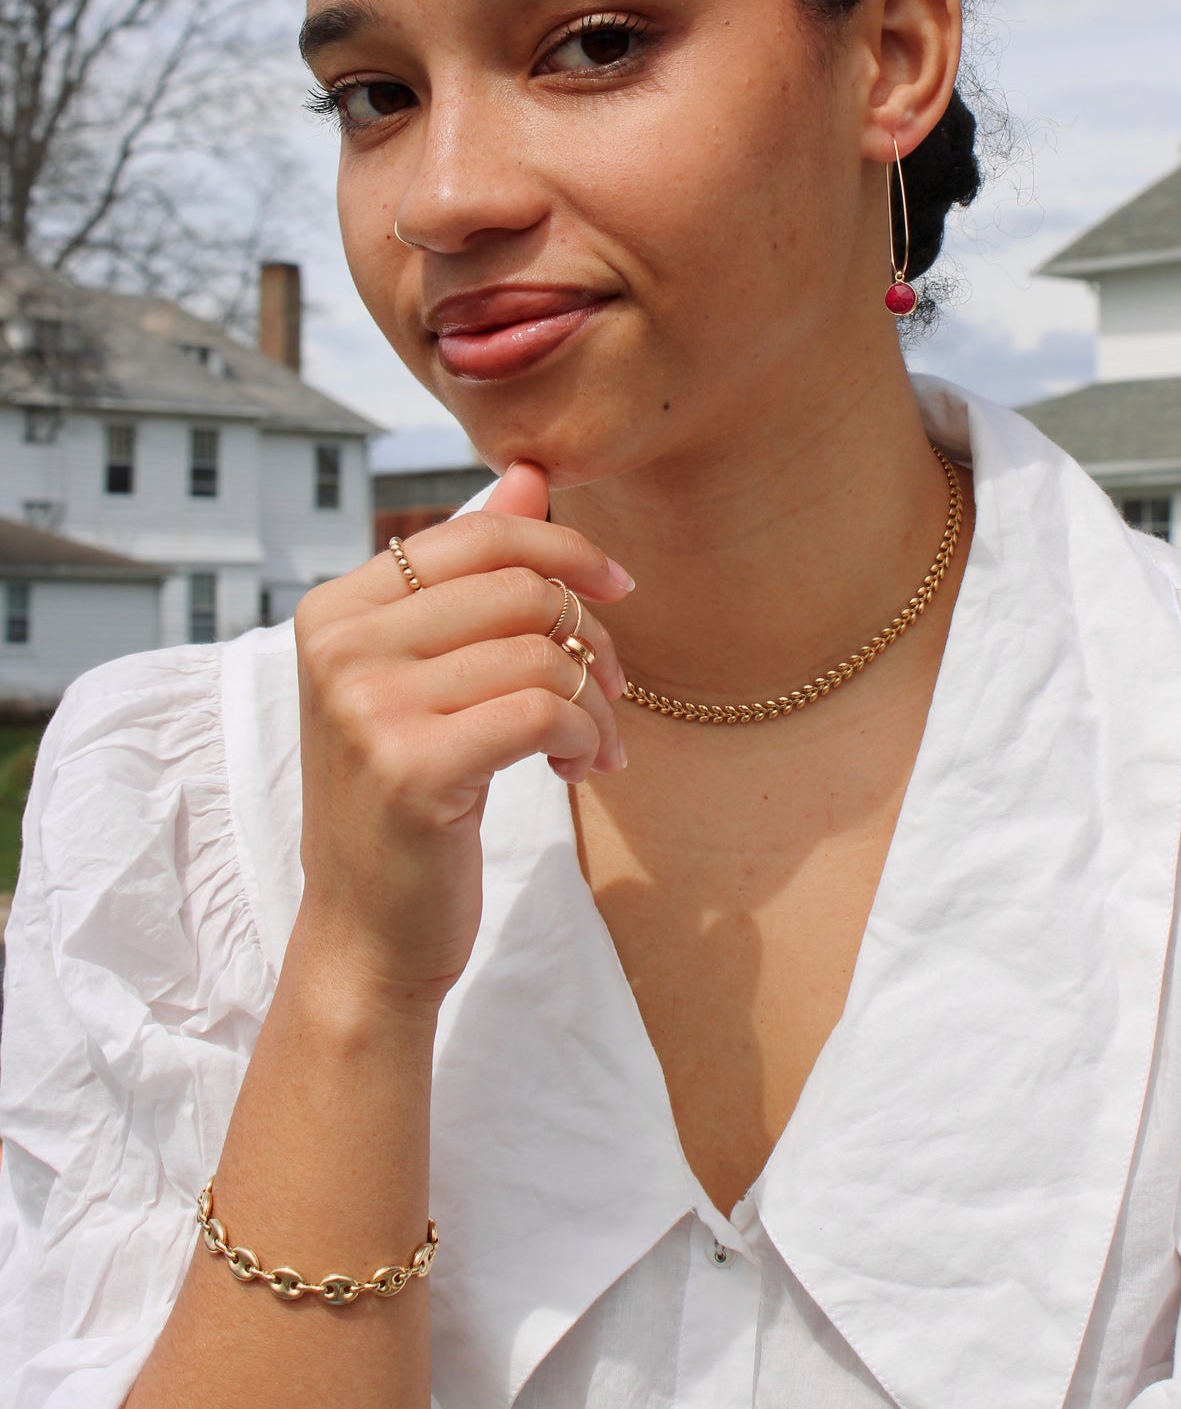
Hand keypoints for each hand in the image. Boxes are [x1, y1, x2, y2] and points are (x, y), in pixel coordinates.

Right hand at [290, 462, 632, 1015]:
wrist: (366, 935)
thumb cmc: (407, 796)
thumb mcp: (426, 675)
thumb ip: (472, 573)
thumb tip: (528, 473)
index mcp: (335, 609)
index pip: (478, 536)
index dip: (564, 549)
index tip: (617, 589)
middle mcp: (338, 647)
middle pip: (518, 589)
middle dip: (590, 635)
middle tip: (611, 687)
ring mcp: (367, 708)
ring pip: (540, 653)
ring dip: (596, 699)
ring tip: (592, 741)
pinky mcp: (411, 768)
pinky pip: (544, 710)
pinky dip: (585, 735)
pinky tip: (579, 766)